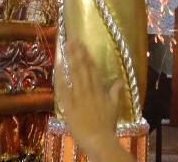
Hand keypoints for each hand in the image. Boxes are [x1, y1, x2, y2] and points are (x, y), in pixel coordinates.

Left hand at [55, 37, 127, 161]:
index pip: (93, 69)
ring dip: (71, 59)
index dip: (87, 56)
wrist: (98, 139)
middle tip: (73, 38)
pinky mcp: (69, 104)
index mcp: (99, 90)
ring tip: (67, 46)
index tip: (83, 44)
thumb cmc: (107, 125)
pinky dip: (61, 77)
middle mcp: (89, 89)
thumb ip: (116, 93)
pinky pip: (64, 88)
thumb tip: (120, 81)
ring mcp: (78, 96)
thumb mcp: (115, 108)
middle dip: (77, 53)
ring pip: (74, 74)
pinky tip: (58, 66)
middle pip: (83, 67)